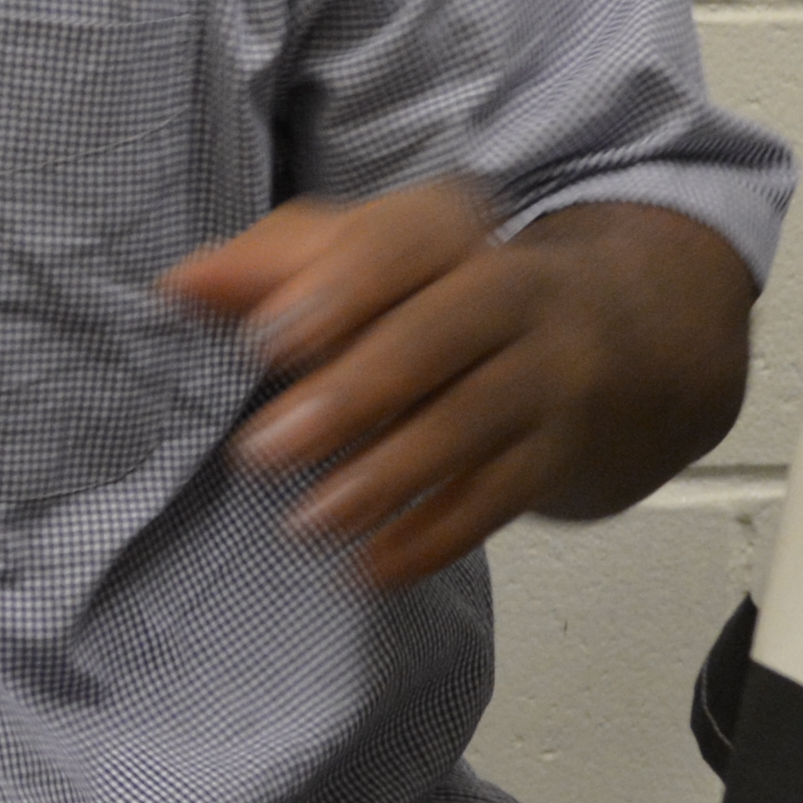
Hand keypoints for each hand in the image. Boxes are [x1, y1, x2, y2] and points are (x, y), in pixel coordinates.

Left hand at [162, 186, 753, 588]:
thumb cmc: (443, 299)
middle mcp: (514, 293)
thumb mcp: (370, 262)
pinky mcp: (560, 455)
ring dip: (390, 476)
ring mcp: (549, 377)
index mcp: (453, 233)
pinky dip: (437, 537)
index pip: (404, 243)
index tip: (265, 341)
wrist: (620, 342)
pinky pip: (502, 497)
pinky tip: (374, 569)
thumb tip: (182, 285)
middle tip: (262, 450)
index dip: (338, 288)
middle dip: (354, 391)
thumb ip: (276, 268)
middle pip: (443, 331)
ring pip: (475, 420)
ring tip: (308, 522)